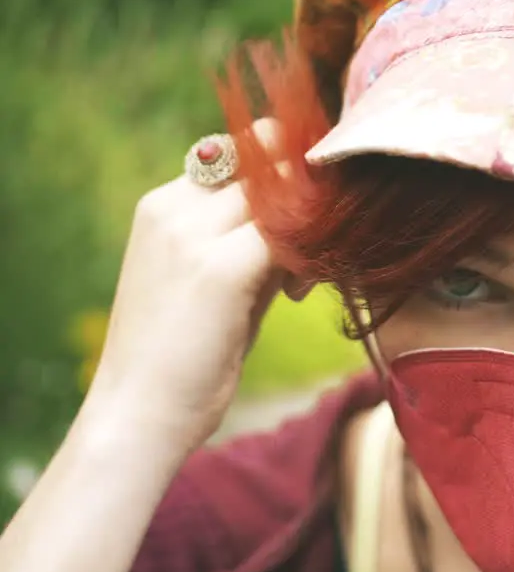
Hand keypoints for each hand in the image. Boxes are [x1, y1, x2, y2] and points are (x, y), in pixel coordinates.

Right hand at [87, 120, 283, 450]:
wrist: (138, 415)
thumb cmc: (182, 357)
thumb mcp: (215, 282)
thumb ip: (251, 242)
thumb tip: (308, 218)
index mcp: (162, 205)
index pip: (241, 156)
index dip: (284, 180)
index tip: (308, 216)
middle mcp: (173, 209)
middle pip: (266, 166)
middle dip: (305, 198)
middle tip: (318, 248)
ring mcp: (194, 236)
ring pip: (282, 197)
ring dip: (309, 226)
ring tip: (302, 281)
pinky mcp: (222, 269)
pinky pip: (290, 236)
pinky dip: (310, 255)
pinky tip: (301, 292)